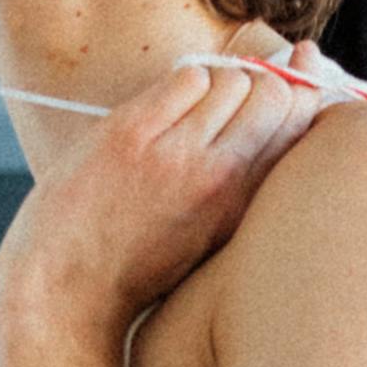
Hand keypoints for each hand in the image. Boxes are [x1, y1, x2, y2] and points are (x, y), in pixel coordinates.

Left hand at [0, 25, 322, 333]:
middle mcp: (220, 179)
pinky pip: (189, 77)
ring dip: (217, 86)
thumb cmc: (139, 262)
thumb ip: (249, 179)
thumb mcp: (212, 233)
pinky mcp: (133, 133)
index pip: (302, 126)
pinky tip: (162, 115)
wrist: (63, 288)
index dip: (302, 96)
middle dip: (261, 88)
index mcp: (243, 208)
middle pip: (275, 94)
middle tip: (227, 110)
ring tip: (190, 118)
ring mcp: (176, 153)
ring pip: (233, 80)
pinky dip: (182, 85)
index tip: (291, 85)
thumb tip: (288, 111)